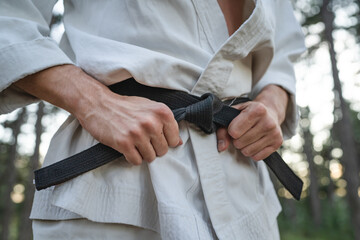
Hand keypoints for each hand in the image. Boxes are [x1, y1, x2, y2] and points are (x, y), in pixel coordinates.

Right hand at [14, 65, 181, 164]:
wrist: (98, 104)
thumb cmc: (125, 106)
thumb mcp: (149, 108)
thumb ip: (165, 124)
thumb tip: (179, 142)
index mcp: (161, 112)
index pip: (174, 139)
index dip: (166, 141)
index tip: (156, 137)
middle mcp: (152, 122)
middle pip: (163, 151)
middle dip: (154, 149)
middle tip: (142, 141)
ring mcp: (138, 133)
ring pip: (150, 158)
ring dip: (143, 154)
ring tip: (134, 144)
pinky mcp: (124, 143)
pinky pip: (136, 161)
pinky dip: (132, 158)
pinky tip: (127, 148)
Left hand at [216, 85, 287, 160]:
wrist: (270, 111)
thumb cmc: (248, 112)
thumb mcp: (234, 114)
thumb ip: (223, 130)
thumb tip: (222, 147)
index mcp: (257, 110)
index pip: (234, 131)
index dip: (231, 131)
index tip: (235, 126)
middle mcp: (268, 122)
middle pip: (240, 143)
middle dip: (237, 140)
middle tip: (242, 132)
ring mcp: (274, 133)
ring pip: (248, 152)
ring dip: (244, 147)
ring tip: (248, 137)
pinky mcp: (277, 143)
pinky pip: (257, 157)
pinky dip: (253, 152)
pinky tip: (255, 142)